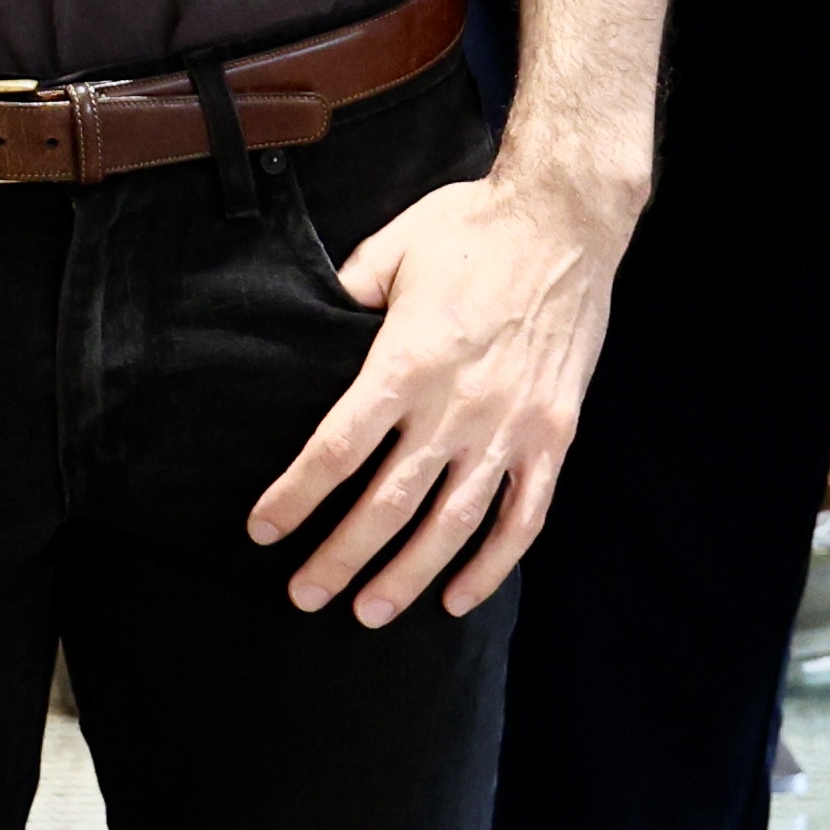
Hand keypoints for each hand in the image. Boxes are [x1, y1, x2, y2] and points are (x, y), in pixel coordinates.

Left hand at [247, 163, 634, 624]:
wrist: (566, 218)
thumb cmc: (470, 227)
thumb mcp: (392, 249)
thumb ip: (347, 297)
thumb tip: (307, 328)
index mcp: (407, 361)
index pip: (337, 448)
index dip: (295, 497)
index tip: (263, 531)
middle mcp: (456, 405)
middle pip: (387, 502)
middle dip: (341, 556)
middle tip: (304, 595)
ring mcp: (510, 426)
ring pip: (452, 524)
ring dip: (408, 574)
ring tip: (368, 612)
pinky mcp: (553, 435)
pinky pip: (522, 517)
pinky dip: (491, 565)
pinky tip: (459, 596)